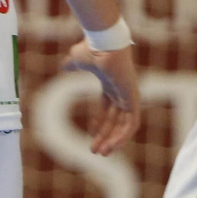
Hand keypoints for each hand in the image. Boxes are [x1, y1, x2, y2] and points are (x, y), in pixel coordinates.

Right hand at [60, 40, 139, 154]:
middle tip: (95, 151)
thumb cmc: (91, 49)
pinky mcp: (134, 100)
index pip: (108, 110)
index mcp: (111, 84)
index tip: (91, 134)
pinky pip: (132, 124)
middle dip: (106, 137)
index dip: (100, 123)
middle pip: (115, 121)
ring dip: (113, 141)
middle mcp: (122, 92)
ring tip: (101, 153)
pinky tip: (112, 146)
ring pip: (124, 126)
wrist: (103, 45)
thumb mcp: (77, 60)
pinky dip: (122, 136)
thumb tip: (63, 66)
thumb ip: (71, 65)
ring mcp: (129, 96)